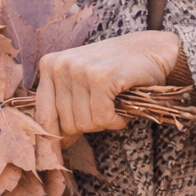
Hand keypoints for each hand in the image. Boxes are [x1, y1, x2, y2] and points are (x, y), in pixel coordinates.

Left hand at [34, 30, 179, 137]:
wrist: (152, 49)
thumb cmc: (116, 68)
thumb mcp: (80, 79)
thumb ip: (62, 103)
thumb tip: (50, 143)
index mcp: (49, 65)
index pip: (42, 115)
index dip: (56, 136)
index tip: (68, 145)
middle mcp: (60, 65)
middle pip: (66, 123)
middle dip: (89, 125)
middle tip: (105, 111)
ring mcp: (80, 70)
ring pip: (84, 123)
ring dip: (105, 122)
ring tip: (115, 106)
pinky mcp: (102, 78)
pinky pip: (103, 117)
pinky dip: (117, 121)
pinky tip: (123, 109)